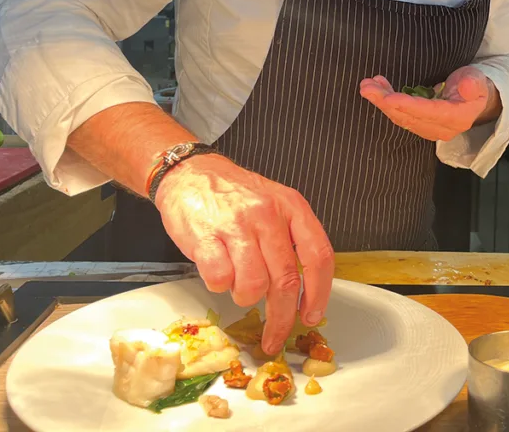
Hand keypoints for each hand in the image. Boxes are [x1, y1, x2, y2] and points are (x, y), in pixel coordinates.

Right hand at [153, 154, 334, 353]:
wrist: (190, 173)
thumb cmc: (234, 195)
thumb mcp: (274, 205)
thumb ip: (290, 240)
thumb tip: (303, 292)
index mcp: (292, 206)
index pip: (318, 256)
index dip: (319, 293)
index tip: (311, 315)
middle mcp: (267, 214)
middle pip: (286, 280)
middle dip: (281, 318)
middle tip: (274, 335)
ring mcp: (237, 225)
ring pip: (253, 285)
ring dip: (245, 296)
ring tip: (237, 282)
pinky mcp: (206, 236)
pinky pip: (220, 280)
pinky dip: (219, 285)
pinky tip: (217, 270)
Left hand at [359, 66, 500, 141]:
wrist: (477, 100)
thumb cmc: (476, 86)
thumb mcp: (478, 80)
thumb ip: (473, 83)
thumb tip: (466, 87)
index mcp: (457, 118)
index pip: (429, 112)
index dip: (408, 106)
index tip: (389, 98)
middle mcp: (441, 129)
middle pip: (409, 117)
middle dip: (385, 102)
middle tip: (366, 87)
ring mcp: (429, 129)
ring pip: (401, 118)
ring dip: (382, 102)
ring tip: (367, 85)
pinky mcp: (420, 125)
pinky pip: (400, 116)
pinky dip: (387, 103)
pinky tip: (377, 88)